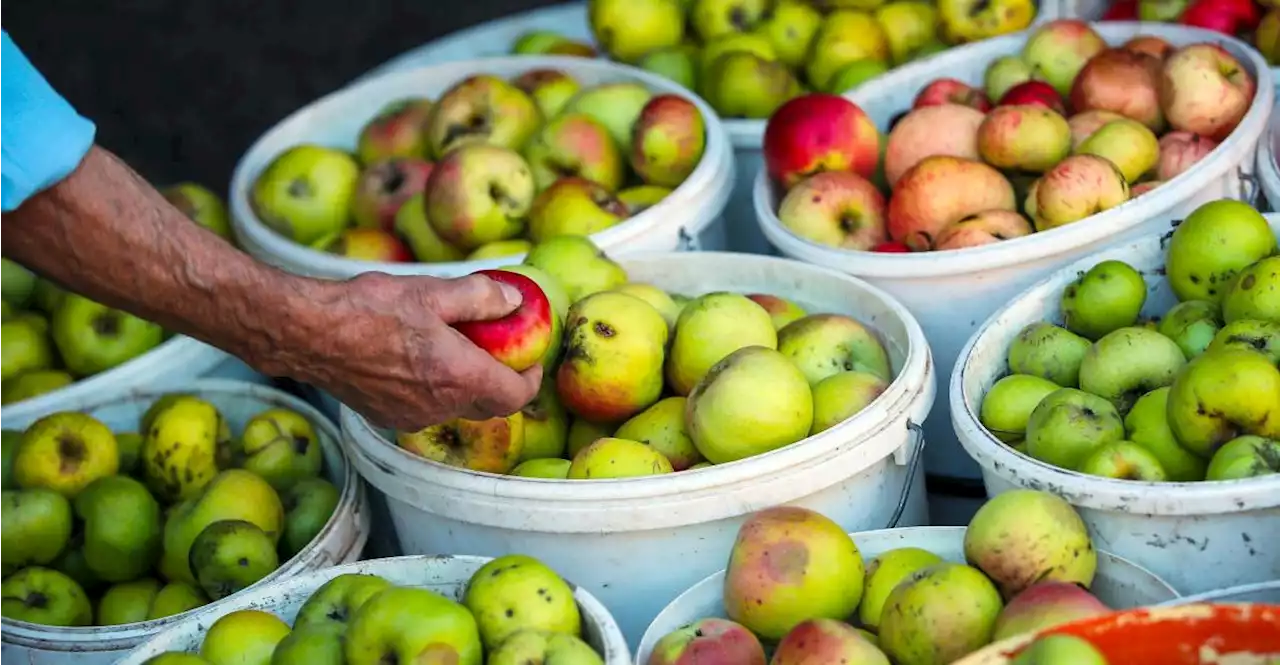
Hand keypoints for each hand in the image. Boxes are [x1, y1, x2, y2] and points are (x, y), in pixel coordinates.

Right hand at [296, 271, 542, 430]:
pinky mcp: (386, 415)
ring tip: (456, 346)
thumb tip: (515, 301)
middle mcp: (438, 406)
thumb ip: (481, 297)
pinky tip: (419, 356)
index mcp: (458, 377)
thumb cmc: (367, 309)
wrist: (306, 333)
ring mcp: (410, 416)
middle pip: (488, 406)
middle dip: (501, 381)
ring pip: (456, 406)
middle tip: (501, 350)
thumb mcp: (432, 291)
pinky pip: (426, 406)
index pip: (515, 396)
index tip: (532, 359)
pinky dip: (436, 387)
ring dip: (466, 383)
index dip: (531, 380)